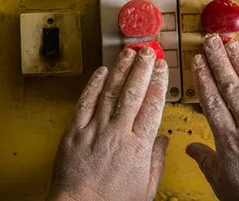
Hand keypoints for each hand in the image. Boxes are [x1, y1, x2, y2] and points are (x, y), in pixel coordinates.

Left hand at [47, 47, 168, 200]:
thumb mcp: (145, 188)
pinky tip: (101, 71)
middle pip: (133, 93)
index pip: (152, 106)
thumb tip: (163, 140)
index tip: (162, 68)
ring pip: (110, 92)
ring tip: (127, 53)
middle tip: (147, 52)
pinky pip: (85, 102)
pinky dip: (94, 85)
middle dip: (141, 69)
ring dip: (120, 70)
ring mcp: (95, 129)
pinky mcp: (75, 130)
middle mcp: (117, 133)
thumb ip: (155, 161)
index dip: (158, 83)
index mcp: (138, 147)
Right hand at [187, 34, 238, 200]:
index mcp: (229, 142)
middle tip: (211, 41)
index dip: (204, 78)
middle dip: (219, 61)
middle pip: (230, 87)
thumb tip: (191, 149)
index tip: (198, 62)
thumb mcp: (224, 186)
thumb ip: (207, 163)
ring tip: (232, 45)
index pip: (212, 101)